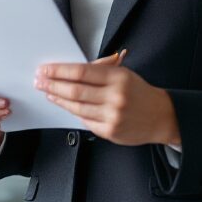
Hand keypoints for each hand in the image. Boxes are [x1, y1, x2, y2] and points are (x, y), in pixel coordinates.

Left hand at [35, 49, 180, 146]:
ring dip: (58, 99)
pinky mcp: (110, 132)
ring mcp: (112, 116)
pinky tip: (64, 105)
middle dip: (53, 85)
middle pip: (75, 90)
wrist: (161, 116)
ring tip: (47, 92)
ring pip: (76, 107)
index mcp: (118, 77)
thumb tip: (69, 69)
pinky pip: (84, 121)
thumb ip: (99, 70)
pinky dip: (72, 112)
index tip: (45, 69)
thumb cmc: (138, 92)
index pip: (81, 72)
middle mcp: (115, 97)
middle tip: (39, 81)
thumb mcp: (123, 73)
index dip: (59, 71)